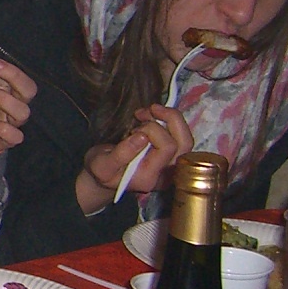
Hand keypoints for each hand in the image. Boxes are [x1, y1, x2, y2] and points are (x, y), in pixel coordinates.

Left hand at [0, 51, 35, 155]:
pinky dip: (4, 129)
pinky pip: (15, 136)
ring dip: (3, 100)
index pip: (1, 69)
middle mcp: (14, 101)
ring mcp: (11, 121)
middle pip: (28, 88)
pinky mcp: (6, 140)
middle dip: (13, 75)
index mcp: (6, 84)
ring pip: (22, 111)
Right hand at [76, 104, 194, 214]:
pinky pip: (181, 137)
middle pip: (184, 142)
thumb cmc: (101, 170)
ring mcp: (172, 167)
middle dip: (167, 119)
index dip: (153, 131)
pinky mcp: (173, 158)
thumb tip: (141, 136)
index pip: (167, 148)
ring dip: (170, 118)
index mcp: (149, 177)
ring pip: (186, 138)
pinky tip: (153, 117)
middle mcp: (166, 174)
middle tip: (144, 112)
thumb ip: (120, 154)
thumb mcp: (101, 165)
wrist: (105, 178)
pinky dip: (170, 122)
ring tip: (150, 111)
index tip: (132, 130)